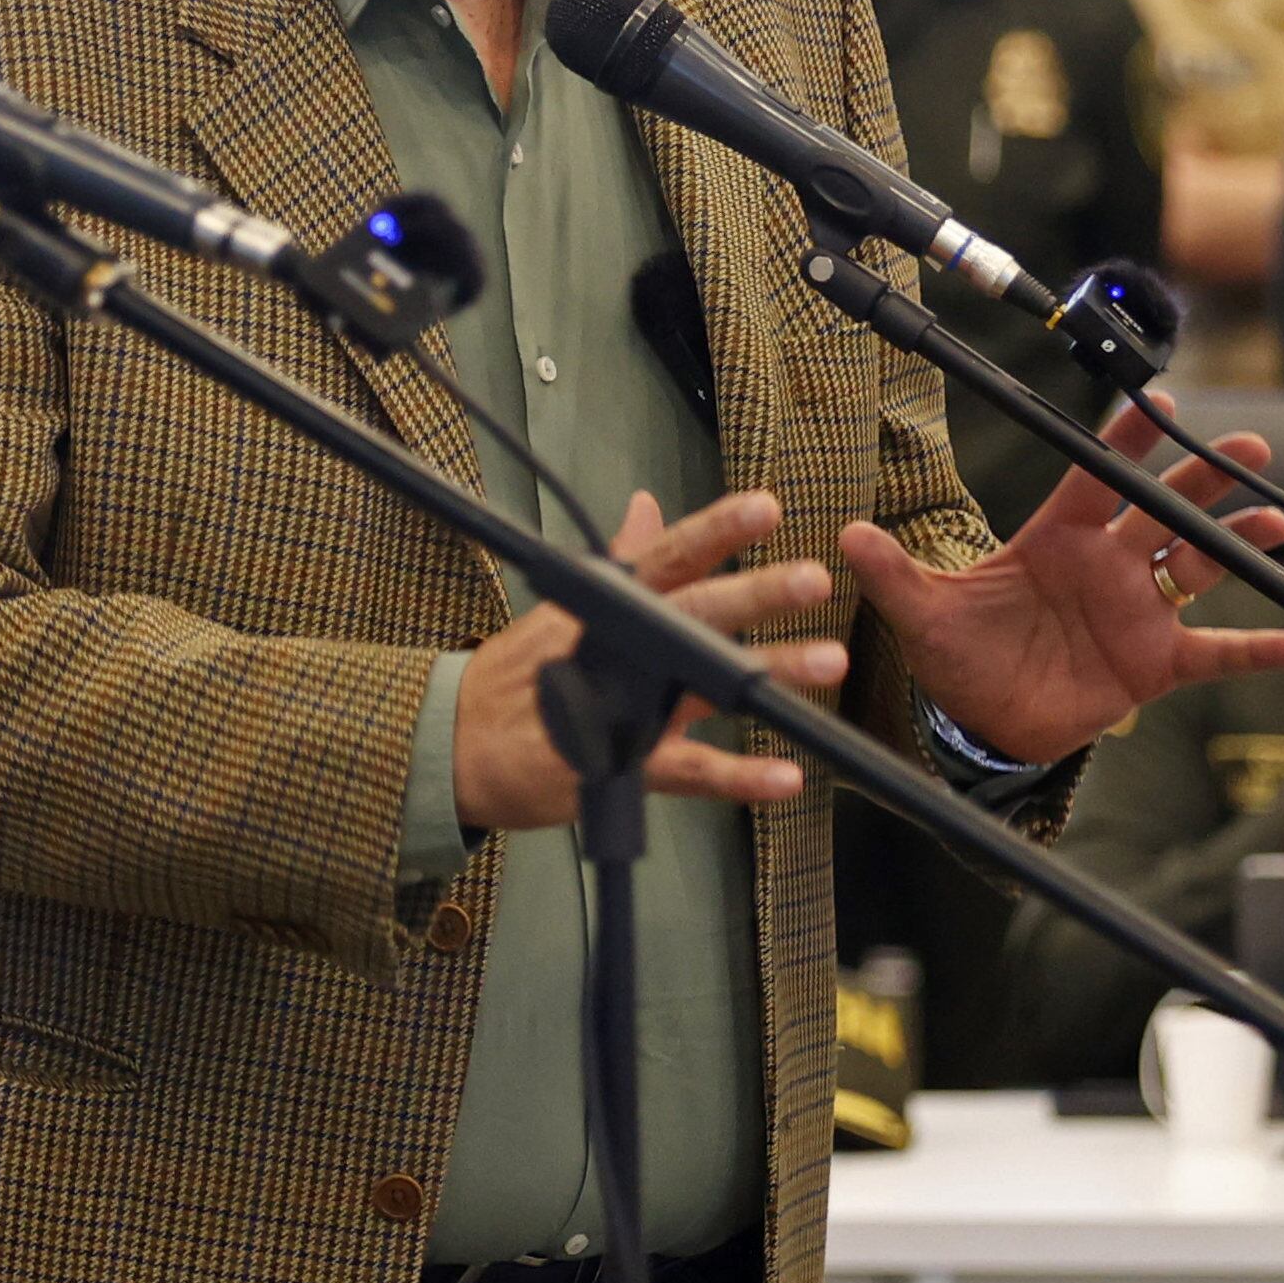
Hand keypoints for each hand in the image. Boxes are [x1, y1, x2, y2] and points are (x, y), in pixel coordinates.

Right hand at [449, 491, 839, 832]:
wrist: (455, 747)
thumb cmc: (518, 676)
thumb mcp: (564, 606)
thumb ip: (622, 559)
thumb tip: (649, 505)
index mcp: (610, 606)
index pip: (668, 557)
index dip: (715, 529)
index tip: (765, 507)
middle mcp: (622, 649)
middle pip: (694, 613)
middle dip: (755, 594)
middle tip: (812, 578)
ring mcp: (624, 707)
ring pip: (705, 684)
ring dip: (769, 674)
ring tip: (828, 663)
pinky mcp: (622, 765)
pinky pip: (691, 772)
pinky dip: (740, 777)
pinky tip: (785, 776)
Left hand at [839, 396, 1283, 767]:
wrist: (985, 723)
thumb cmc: (961, 654)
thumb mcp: (923, 613)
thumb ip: (894, 572)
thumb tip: (845, 534)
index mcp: (1057, 538)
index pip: (1097, 477)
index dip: (1126, 440)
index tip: (1159, 401)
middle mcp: (1107, 564)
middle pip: (1164, 509)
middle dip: (1205, 480)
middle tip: (1247, 448)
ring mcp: (1137, 611)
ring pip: (1200, 566)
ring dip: (1240, 545)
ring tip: (1275, 525)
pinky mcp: (1154, 664)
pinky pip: (1214, 652)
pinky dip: (1253, 648)